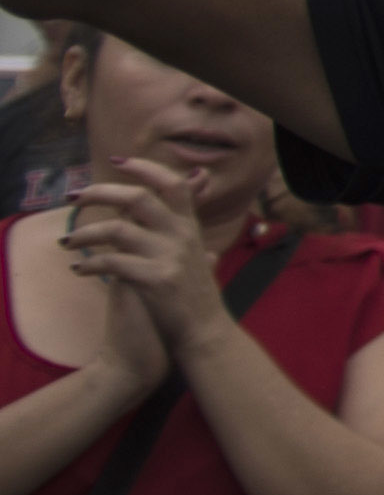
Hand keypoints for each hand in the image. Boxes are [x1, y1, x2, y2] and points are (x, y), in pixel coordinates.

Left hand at [54, 162, 220, 377]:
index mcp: (190, 227)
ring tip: (67, 243)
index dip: (145, 168)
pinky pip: (111, 262)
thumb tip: (190, 203)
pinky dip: (89, 264)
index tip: (118, 161)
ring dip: (84, 234)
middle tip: (73, 198)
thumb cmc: (193, 296)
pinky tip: (78, 268)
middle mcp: (182, 236)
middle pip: (137, 198)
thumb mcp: (196, 255)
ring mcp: (169, 257)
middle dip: (99, 192)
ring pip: (117, 229)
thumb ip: (186, 227)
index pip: (172, 184)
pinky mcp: (154, 280)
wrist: (204, 333)